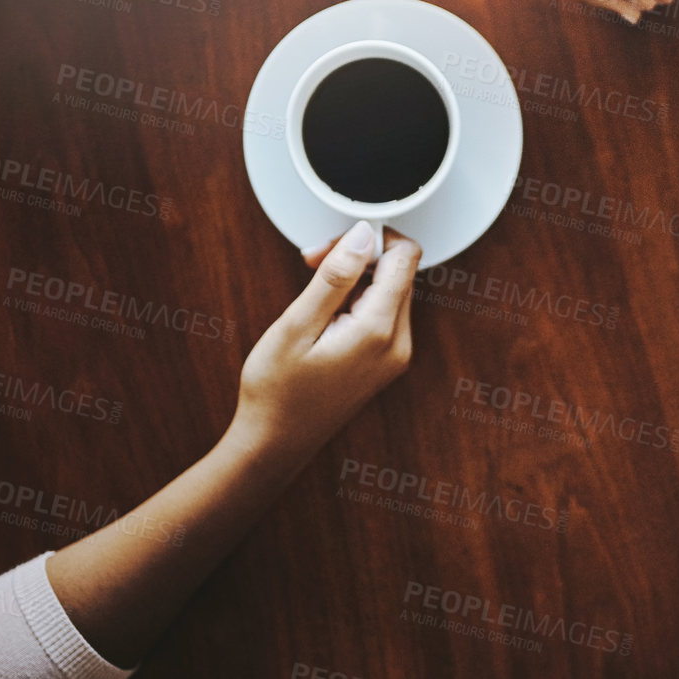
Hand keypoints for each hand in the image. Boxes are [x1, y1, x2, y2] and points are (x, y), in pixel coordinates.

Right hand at [230, 221, 420, 474]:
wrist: (274, 444)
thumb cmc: (276, 391)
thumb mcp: (297, 325)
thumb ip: (336, 276)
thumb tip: (364, 234)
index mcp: (380, 331)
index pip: (404, 257)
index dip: (368, 239)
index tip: (331, 247)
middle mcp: (399, 344)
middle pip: (399, 271)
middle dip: (359, 257)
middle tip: (312, 264)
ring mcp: (396, 355)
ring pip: (390, 290)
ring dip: (356, 277)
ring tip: (313, 290)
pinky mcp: (386, 361)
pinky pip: (383, 313)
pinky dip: (357, 300)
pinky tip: (325, 312)